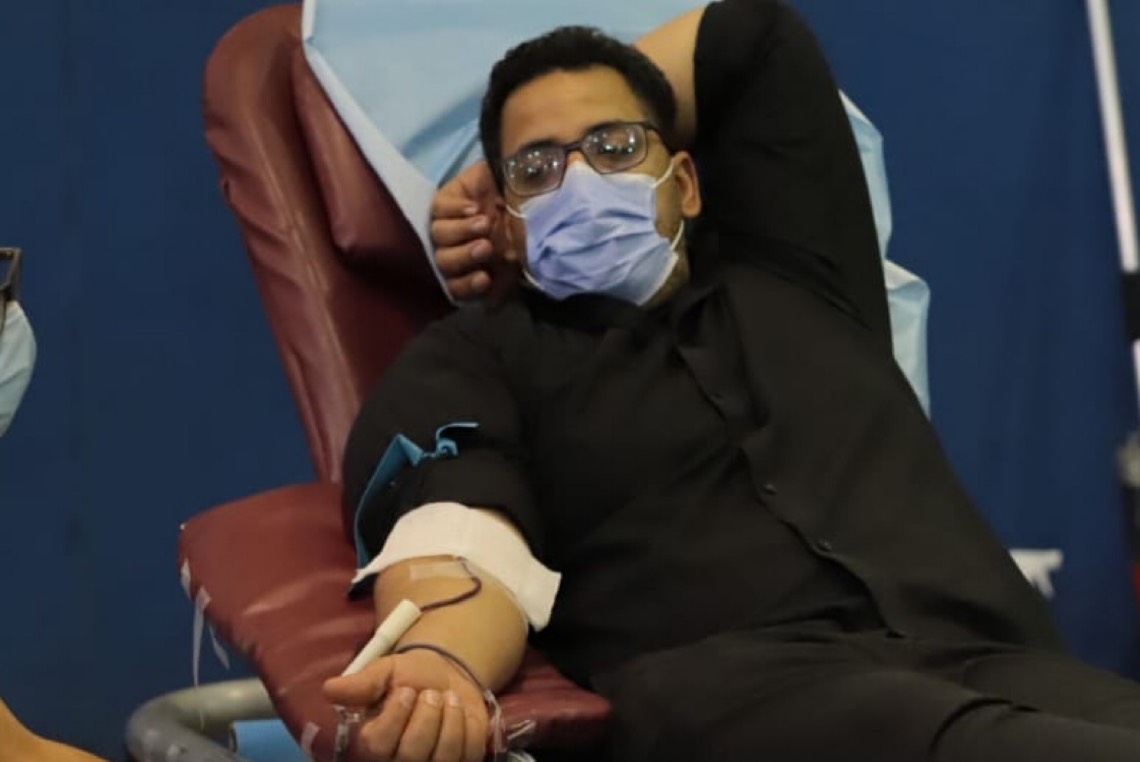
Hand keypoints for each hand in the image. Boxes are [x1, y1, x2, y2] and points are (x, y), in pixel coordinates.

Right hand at [323, 649, 487, 761]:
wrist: (444, 675)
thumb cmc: (409, 676)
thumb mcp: (384, 672)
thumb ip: (361, 684)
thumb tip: (329, 689)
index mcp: (374, 742)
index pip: (379, 745)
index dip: (396, 715)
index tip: (406, 691)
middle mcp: (399, 761)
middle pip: (413, 754)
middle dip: (427, 715)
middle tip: (430, 693)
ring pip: (445, 756)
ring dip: (451, 718)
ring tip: (447, 699)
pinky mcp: (462, 761)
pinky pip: (470, 752)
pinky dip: (470, 725)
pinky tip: (460, 711)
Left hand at [430, 161, 519, 302]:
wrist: (529, 184)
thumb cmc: (525, 224)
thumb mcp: (520, 255)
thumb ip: (505, 281)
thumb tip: (491, 306)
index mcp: (472, 267)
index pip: (457, 286)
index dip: (467, 286)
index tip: (484, 279)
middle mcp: (456, 247)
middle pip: (444, 261)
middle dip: (464, 256)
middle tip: (485, 248)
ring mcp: (448, 222)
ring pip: (439, 235)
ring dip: (462, 232)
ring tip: (484, 222)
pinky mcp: (446, 199)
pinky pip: (439, 209)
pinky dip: (456, 210)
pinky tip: (475, 208)